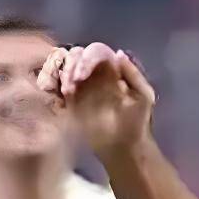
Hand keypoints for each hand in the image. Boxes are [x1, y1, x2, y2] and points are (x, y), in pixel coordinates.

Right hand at [36, 42, 155, 156]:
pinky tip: (61, 95)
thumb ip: (133, 74)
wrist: (125, 147)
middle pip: (76, 54)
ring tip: (68, 91)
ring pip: (64, 65)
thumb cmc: (137, 122)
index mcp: (113, 69)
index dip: (86, 58)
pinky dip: (54, 83)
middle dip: (71, 64)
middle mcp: (96, 73)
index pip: (95, 51)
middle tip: (72, 83)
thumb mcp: (144, 96)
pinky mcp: (71, 99)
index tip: (81, 75)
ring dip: (62, 73)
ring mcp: (82, 85)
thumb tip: (117, 53)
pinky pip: (57, 82)